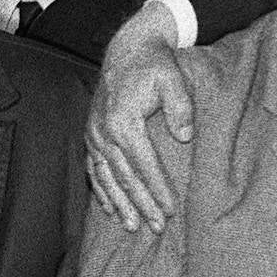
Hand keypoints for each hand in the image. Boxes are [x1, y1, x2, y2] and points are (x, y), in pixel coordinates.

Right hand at [87, 0, 192, 233]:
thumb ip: (180, 107)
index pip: (143, 164)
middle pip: (124, 176)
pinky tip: (110, 209)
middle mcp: (102, 131)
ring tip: (132, 227)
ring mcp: (94, 134)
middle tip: (156, 227)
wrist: (129, 49)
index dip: (157, 189)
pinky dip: (101, 190)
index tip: (171, 209)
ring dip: (119, 204)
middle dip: (140, 204)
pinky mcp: (92, 135)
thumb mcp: (173, 79)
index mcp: (122, 121)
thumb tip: (185, 136)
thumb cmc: (155, 65)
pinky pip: (94, 169)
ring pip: (105, 177)